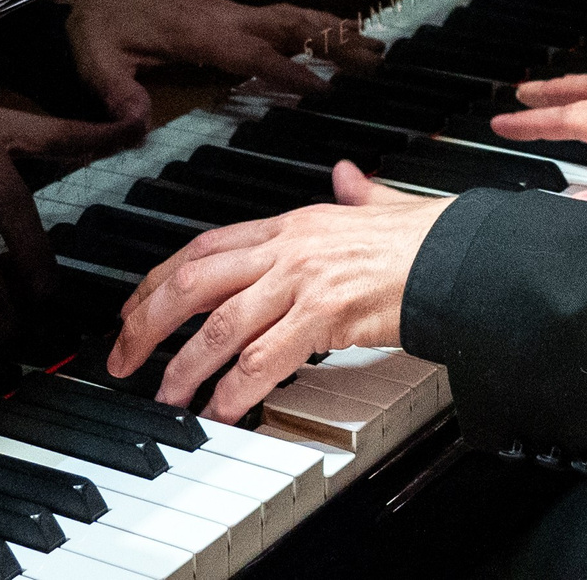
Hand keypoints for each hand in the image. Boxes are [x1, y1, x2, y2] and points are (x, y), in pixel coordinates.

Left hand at [56, 0, 375, 119]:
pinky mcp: (226, 13)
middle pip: (288, 25)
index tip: (325, 89)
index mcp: (198, 33)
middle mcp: (223, 17)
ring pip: (289, 16)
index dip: (288, 70)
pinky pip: (279, 16)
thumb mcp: (97, 63)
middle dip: (333, 42)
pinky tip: (333, 33)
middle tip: (375, 59)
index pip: (253, 54)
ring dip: (332, 29)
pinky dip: (313, 23)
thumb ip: (118, 93)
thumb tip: (138, 125)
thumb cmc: (95, 32)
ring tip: (373, 44)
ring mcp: (228, 11)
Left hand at [106, 161, 447, 422]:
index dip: (159, 278)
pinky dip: (234, 391)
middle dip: (147, 322)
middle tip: (124, 357)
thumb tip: (348, 175)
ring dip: (184, 367)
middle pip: (193, 281)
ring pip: (219, 325)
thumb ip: (358, 192)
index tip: (133, 306)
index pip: (205, 247)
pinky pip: (262, 360)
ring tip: (167, 397)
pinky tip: (221, 411)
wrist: (462, 254)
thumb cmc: (427, 237)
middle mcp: (288, 248)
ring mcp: (303, 281)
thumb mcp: (382, 204)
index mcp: (293, 224)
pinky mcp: (324, 316)